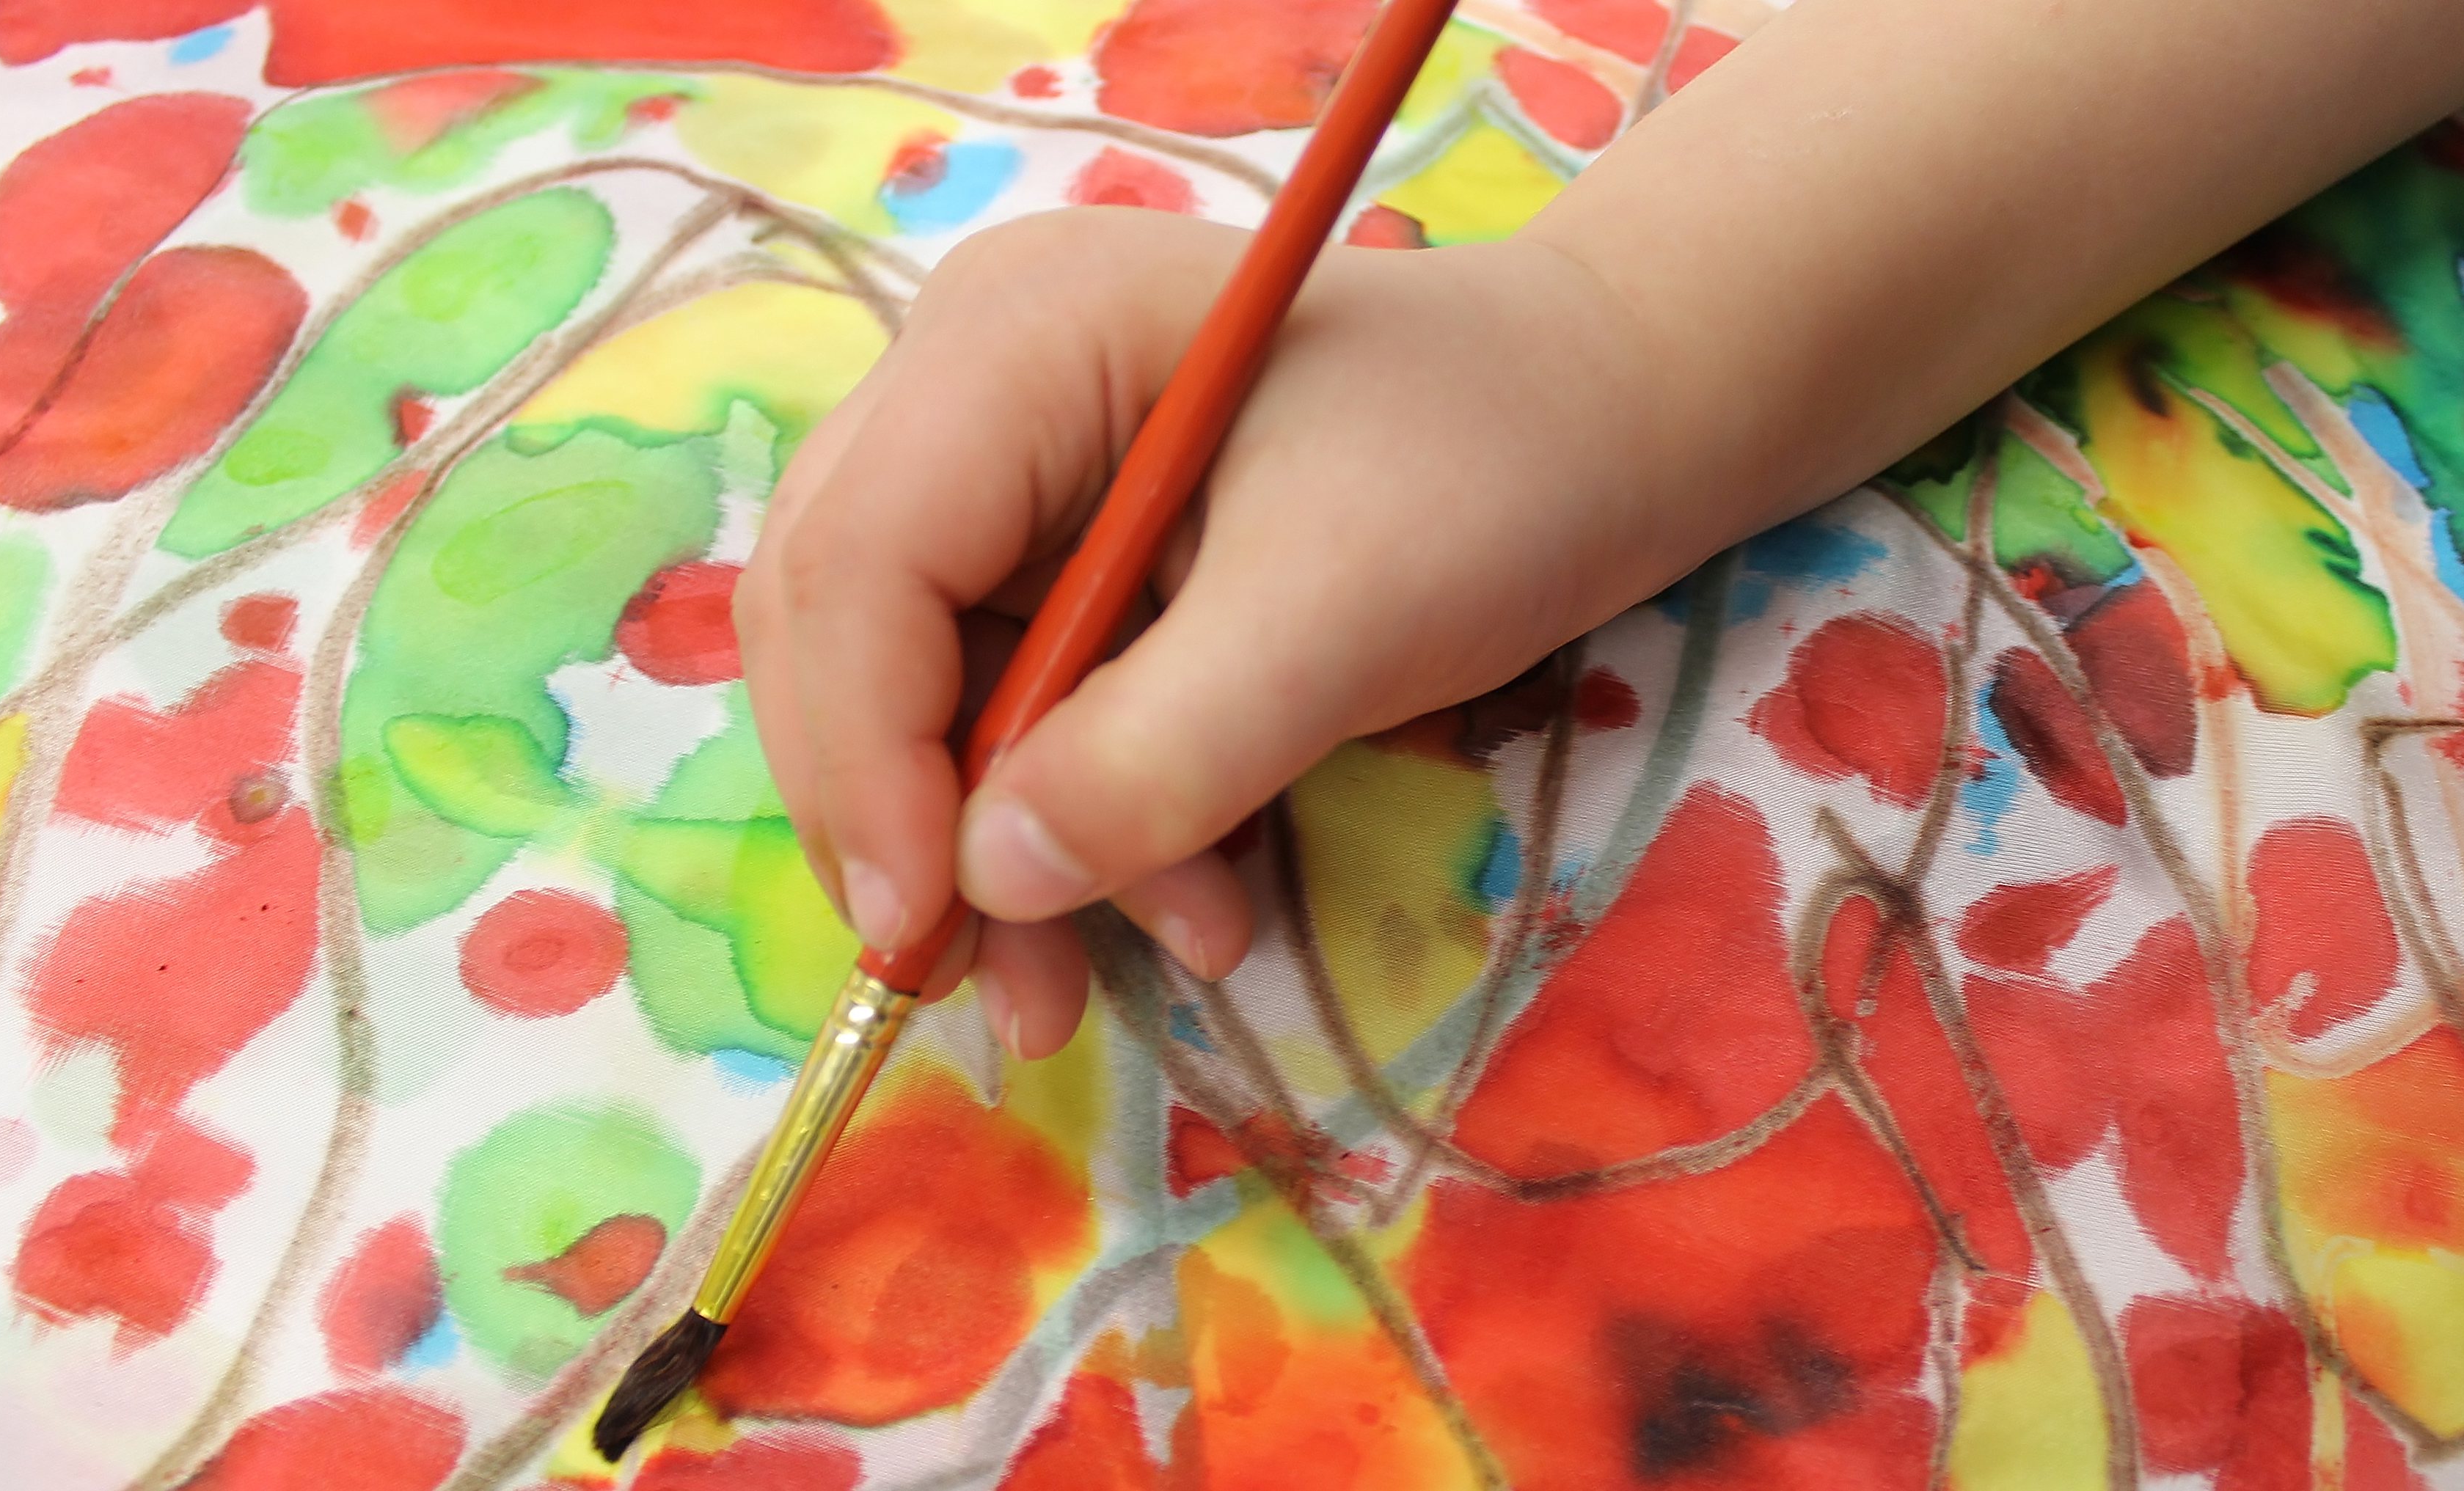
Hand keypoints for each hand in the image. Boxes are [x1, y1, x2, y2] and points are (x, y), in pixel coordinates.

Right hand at [735, 206, 1733, 1056]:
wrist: (1617, 423)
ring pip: (920, 692)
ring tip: (1088, 995)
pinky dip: (1081, 825)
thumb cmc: (1500, 467)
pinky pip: (1016, 710)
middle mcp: (978, 387)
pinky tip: (1186, 909)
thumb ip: (1165, 751)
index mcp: (1018, 338)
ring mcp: (1017, 470)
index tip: (931, 926)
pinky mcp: (1071, 554)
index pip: (858, 557)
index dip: (868, 754)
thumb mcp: (1346, 616)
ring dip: (1002, 855)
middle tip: (987, 991)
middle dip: (913, 823)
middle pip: (847, 628)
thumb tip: (984, 885)